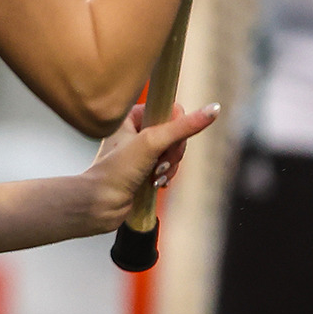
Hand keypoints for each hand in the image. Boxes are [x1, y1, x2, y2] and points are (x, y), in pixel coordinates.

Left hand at [83, 101, 219, 230]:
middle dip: (173, 152)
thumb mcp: (152, 142)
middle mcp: (135, 131)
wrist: (99, 204)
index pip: (170, 111)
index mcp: (130, 117)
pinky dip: (167, 175)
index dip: (175, 128)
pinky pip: (169, 166)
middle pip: (176, 133)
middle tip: (158, 162)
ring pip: (174, 152)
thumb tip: (212, 109)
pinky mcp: (145, 168)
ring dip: (170, 166)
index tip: (166, 142)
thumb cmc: (116, 171)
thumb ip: (183, 126)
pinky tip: (156, 183)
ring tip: (154, 175)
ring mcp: (140, 151)